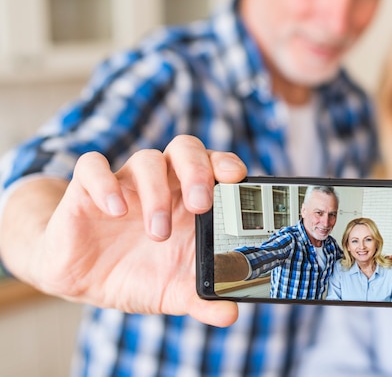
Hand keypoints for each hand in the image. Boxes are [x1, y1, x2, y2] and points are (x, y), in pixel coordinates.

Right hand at [2, 135, 246, 325]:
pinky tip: (115, 211)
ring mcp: (125, 183)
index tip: (237, 178)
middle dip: (197, 171)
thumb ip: (203, 300)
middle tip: (200, 205)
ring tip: (158, 233)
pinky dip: (105, 183)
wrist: (83, 280)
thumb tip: (231, 314)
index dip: (227, 164)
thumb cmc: (137, 274)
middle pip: (185, 149)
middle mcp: (162, 183)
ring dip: (156, 193)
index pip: (214, 165)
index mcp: (189, 200)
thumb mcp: (172, 292)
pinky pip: (92, 166)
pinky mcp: (86, 189)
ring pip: (146, 159)